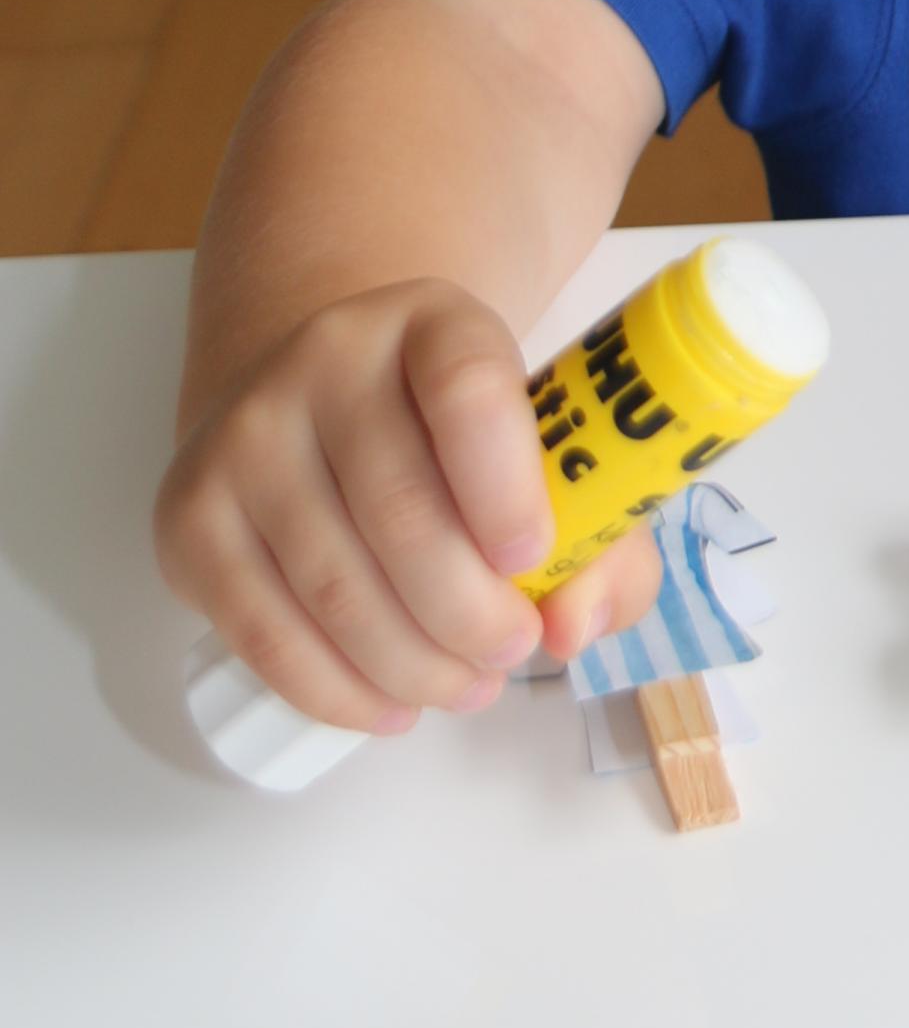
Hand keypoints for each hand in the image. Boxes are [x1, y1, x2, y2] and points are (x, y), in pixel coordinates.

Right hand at [156, 280, 662, 734]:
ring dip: (413, 666)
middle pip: (400, 509)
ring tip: (466, 687)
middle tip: (512, 653)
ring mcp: (246, 434)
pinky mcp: (190, 514)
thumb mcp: (542, 446)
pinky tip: (390, 706)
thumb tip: (578, 623)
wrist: (320, 394)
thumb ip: (599, 536)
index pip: (468, 388)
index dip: (507, 485)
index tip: (536, 561)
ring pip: (334, 585)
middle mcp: (326, 359)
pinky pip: (263, 632)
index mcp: (433, 321)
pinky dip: (336, 691)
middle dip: (470, 613)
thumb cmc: (455, 439)